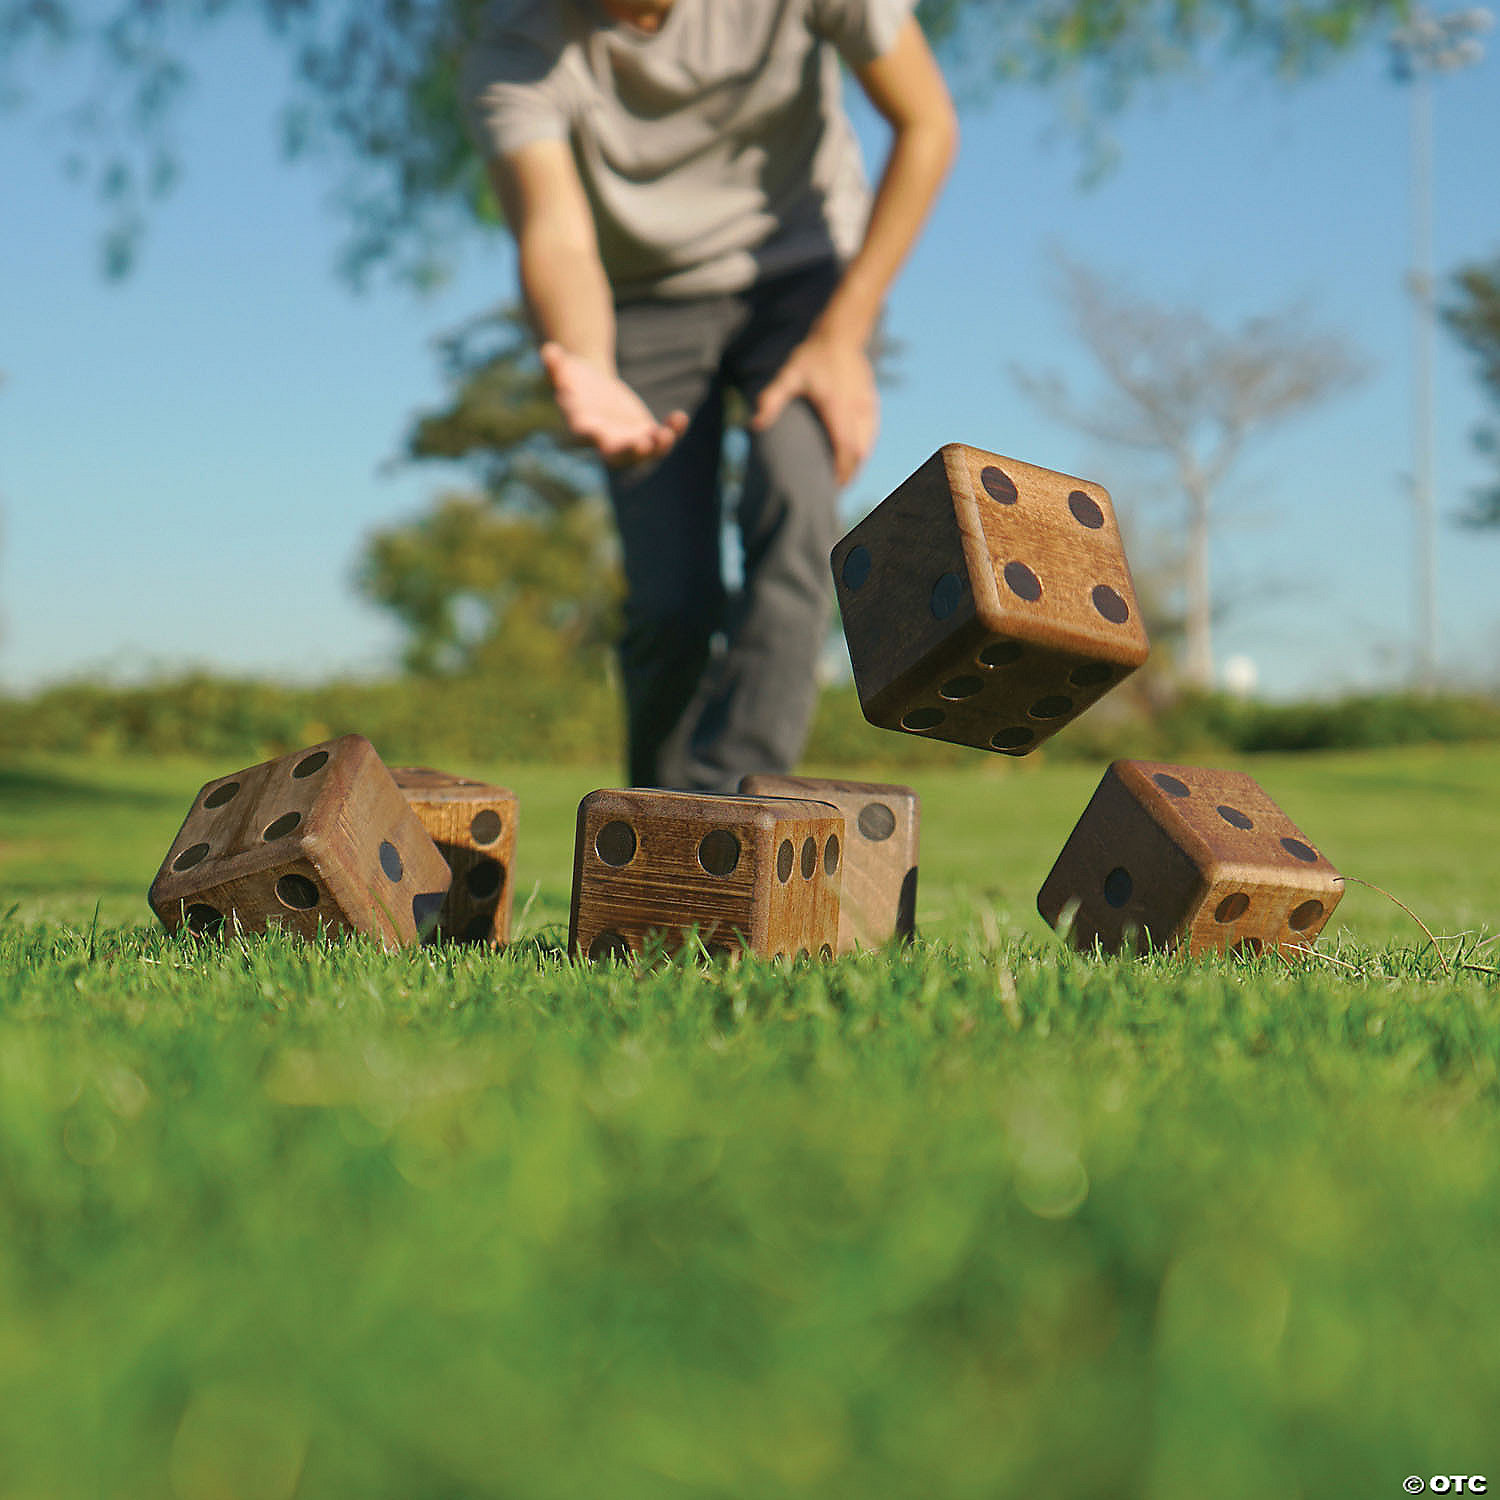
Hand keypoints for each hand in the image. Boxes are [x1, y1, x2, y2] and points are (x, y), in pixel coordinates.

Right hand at [540, 342, 688, 463]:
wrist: (591, 387)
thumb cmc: (573, 379)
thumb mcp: (563, 370)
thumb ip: (555, 366)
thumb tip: (548, 352)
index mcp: (581, 426)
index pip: (584, 434)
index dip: (591, 434)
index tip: (596, 432)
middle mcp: (604, 440)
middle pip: (616, 455)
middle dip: (630, 452)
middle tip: (643, 444)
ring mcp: (627, 441)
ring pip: (644, 451)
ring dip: (657, 446)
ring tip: (667, 433)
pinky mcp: (644, 434)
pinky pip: (661, 438)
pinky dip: (672, 431)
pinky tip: (680, 418)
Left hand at [748, 332, 877, 484]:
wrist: (840, 335)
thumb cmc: (811, 357)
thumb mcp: (788, 375)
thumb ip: (772, 399)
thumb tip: (754, 424)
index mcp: (837, 406)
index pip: (845, 446)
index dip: (843, 470)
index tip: (834, 485)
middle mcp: (856, 408)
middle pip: (859, 451)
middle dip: (850, 472)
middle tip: (835, 487)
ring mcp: (867, 405)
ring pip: (867, 444)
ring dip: (857, 462)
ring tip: (843, 476)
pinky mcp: (872, 402)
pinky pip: (871, 433)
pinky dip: (863, 448)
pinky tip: (852, 457)